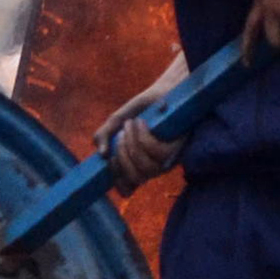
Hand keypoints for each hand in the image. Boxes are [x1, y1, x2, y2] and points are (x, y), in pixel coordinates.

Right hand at [97, 62, 185, 189]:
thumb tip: (101, 155)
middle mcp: (153, 167)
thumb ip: (105, 135)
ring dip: (133, 144)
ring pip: (147, 167)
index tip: (110, 162)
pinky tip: (142, 123)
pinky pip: (157, 153)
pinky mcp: (178, 150)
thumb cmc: (143, 108)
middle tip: (121, 134)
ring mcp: (167, 160)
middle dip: (122, 157)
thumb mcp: (117, 121)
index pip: (128, 188)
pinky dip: (144, 137)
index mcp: (138, 164)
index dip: (119, 182)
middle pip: (135, 178)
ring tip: (130, 125)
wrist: (166, 90)